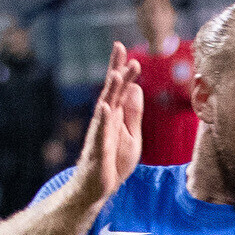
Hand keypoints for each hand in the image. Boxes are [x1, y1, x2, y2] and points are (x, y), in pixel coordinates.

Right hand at [76, 42, 143, 203]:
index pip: (120, 88)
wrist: (98, 187)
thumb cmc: (114, 160)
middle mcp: (106, 119)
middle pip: (111, 90)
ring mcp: (100, 133)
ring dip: (112, 90)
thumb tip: (136, 87)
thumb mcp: (131, 135)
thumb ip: (133, 113)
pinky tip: (105, 106)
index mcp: (115, 115)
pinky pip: (101, 132)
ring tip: (117, 73)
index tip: (128, 51)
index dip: (124, 70)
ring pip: (106, 107)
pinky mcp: (98, 149)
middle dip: (116, 69)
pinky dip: (103, 119)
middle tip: (119, 47)